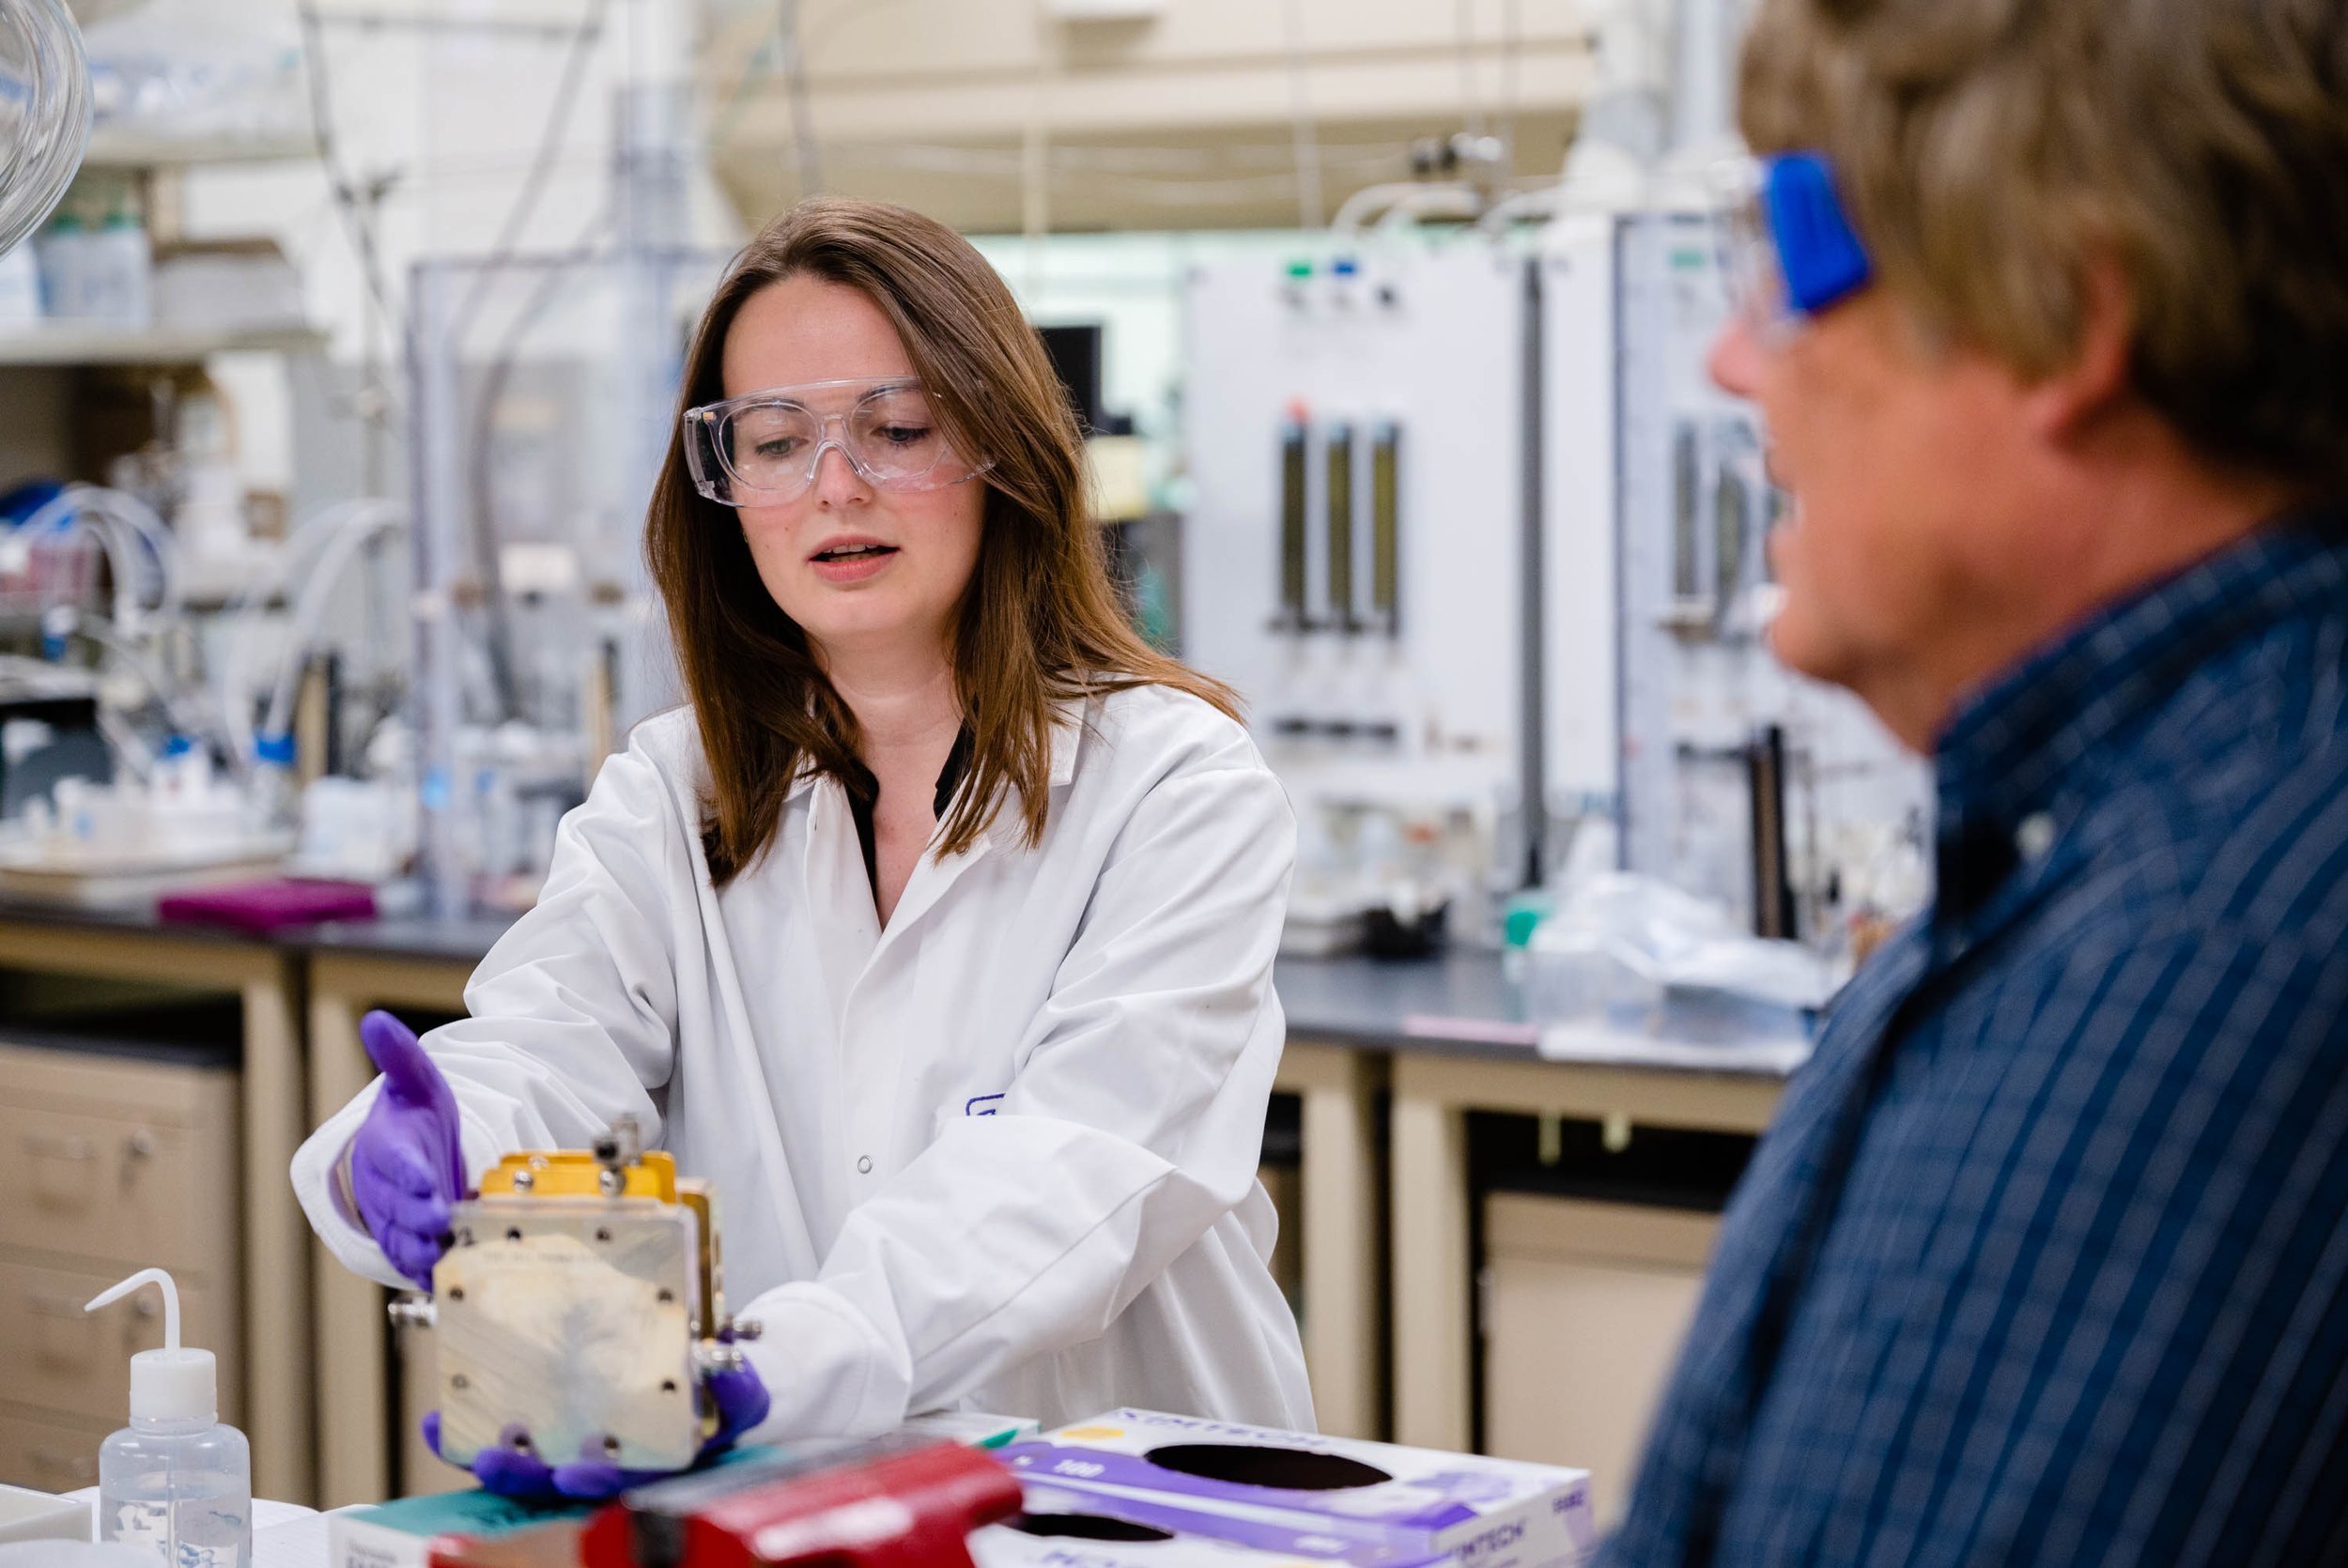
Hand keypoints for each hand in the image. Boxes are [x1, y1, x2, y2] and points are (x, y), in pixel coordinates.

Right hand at [348, 1009, 466, 1290]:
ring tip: (441, 1258)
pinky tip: (447, 1279)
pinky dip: (426, 1271)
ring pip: (400, 1239)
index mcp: (384, 1145)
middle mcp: (384, 1186)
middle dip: (418, 1216)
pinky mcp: (407, 1239)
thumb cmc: (415, 1112)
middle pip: (397, 1205)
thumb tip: (375, 1020)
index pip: (394, 1160)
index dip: (408, 1172)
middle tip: (442, 1224)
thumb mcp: (416, 1080)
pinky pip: (410, 1259)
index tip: (426, 1181)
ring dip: (419, 1251)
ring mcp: (393, 1217)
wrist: (411, 1144)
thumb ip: (399, 1056)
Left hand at [423, 1353, 771, 1500]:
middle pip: (556, 1484)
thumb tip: (725, 1367)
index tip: (576, 1470)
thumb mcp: (740, 1395)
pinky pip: (502, 1446)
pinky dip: (462, 1439)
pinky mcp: (547, 1436)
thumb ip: (738, 1387)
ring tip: (457, 1434)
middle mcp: (607, 1467)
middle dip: (525, 1474)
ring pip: (524, 1473)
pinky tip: (438, 1421)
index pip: (612, 1478)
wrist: (712, 1396)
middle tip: (498, 1456)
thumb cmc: (722, 1403)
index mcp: (649, 1462)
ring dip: (491, 1461)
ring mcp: (576, 1455)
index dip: (589, 1477)